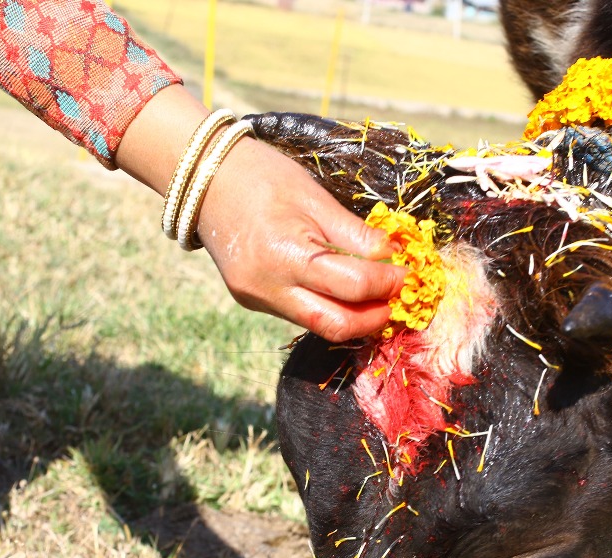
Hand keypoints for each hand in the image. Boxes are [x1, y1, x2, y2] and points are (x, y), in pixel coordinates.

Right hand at [196, 138, 403, 341]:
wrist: (205, 178)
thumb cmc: (264, 177)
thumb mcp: (316, 198)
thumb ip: (356, 234)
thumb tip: (393, 257)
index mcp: (287, 255)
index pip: (352, 287)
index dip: (386, 284)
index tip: (406, 272)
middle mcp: (269, 287)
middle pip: (335, 325)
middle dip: (372, 318)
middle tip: (395, 299)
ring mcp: (258, 298)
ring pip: (317, 324)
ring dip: (352, 316)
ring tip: (374, 296)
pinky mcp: (253, 300)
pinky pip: (299, 313)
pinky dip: (327, 305)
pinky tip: (342, 290)